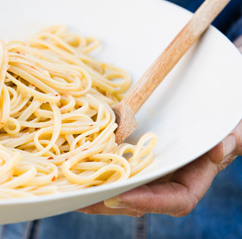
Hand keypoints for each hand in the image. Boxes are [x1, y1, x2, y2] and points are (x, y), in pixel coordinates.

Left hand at [79, 38, 241, 216]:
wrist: (210, 90)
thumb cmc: (223, 107)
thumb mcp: (234, 120)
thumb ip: (234, 135)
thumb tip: (222, 148)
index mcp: (193, 174)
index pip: (175, 199)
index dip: (148, 201)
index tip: (119, 195)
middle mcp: (168, 174)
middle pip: (139, 198)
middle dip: (109, 201)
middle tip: (79, 198)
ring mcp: (147, 163)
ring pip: (122, 184)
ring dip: (95, 188)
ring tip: (67, 188)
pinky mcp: (132, 148)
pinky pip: (113, 162)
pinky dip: (93, 166)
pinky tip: (69, 163)